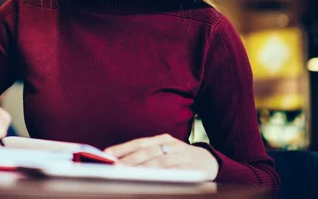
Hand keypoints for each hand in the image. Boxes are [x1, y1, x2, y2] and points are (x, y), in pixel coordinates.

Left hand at [104, 134, 218, 180]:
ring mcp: (181, 154)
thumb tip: (120, 163)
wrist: (210, 161)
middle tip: (115, 167)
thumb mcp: (165, 152)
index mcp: (162, 139)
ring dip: (143, 168)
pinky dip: (162, 174)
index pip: (139, 142)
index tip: (107, 154)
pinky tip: (152, 178)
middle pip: (147, 151)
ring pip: (159, 161)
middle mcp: (171, 144)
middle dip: (130, 159)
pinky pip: (174, 170)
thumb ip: (146, 156)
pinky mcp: (191, 166)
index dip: (122, 148)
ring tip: (129, 174)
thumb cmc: (180, 159)